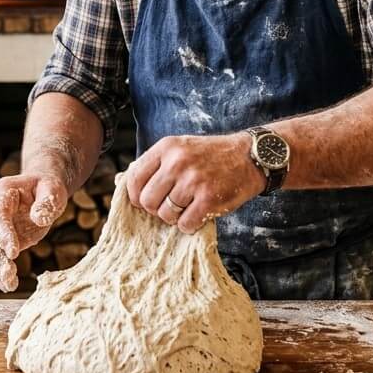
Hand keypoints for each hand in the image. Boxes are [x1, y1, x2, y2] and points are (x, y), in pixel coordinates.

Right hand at [0, 173, 68, 290]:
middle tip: (9, 275)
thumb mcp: (52, 190)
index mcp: (1, 192)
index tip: (13, 253)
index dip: (3, 234)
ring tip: (9, 285)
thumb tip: (39, 218)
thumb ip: (47, 203)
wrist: (38, 190)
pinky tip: (5, 284)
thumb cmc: (46, 188)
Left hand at [125, 133, 264, 232]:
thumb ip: (155, 165)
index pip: (134, 178)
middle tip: (172, 206)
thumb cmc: (211, 157)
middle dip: (156, 209)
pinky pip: (185, 224)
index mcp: (166, 148)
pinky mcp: (208, 199)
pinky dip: (190, 225)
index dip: (136, 196)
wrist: (249, 157)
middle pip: (147, 201)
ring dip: (175, 218)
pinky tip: (199, 214)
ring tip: (188, 207)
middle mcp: (177, 162)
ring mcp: (193, 181)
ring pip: (165, 215)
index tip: (145, 201)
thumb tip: (123, 185)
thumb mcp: (180, 149)